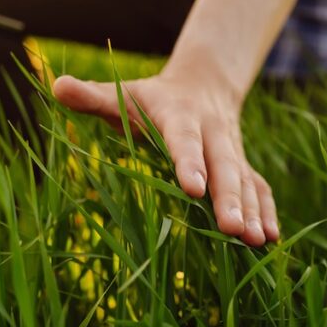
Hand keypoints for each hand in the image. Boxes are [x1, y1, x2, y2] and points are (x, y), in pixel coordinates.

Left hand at [53, 70, 279, 246]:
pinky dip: (267, 212)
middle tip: (232, 229)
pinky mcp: (243, 167)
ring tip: (254, 241)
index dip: (188, 162)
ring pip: (246, 181)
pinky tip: (270, 239)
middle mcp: (212, 133)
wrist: (204, 85)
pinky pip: (259, 189)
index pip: (184, 140)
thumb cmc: (151, 98)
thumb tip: (56, 85)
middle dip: (229, 198)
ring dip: (252, 210)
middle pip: (223, 166)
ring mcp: (232, 152)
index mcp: (180, 115)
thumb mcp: (123, 93)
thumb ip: (93, 96)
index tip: (192, 188)